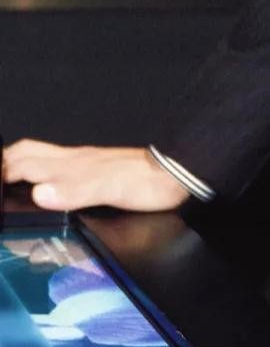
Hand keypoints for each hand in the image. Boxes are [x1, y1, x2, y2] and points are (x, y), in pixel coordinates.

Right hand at [2, 141, 189, 211]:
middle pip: (29, 153)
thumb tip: (38, 193)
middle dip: (4, 160)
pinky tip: (48, 184)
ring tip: (7, 174)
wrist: (176, 174)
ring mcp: (86, 164)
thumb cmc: (145, 182)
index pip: (24, 162)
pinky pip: (61, 167)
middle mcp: (74, 161)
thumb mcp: (109, 188)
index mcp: (70, 164)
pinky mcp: (98, 171)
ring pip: (44, 157)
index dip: (1, 169)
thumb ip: (74, 191)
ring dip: (21, 162)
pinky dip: (43, 173)